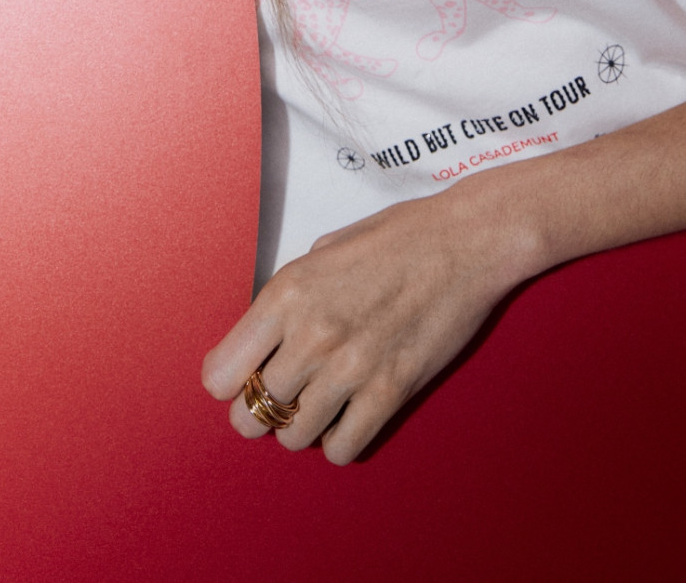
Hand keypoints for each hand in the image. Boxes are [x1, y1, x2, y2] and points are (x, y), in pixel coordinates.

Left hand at [201, 180, 536, 464]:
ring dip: (302, 426)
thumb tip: (267, 336)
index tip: (248, 377)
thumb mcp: (325, 249)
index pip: (220, 374)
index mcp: (287, 292)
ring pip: (293, 437)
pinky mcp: (390, 391)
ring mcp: (351, 367)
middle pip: (251, 415)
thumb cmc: (398, 237)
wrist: (465, 241)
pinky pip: (342, 448)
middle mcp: (311, 334)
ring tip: (321, 403)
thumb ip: (290, 295)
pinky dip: (340, 439)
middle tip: (284, 396)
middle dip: (263, 410)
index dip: (231, 381)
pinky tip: (350, 414)